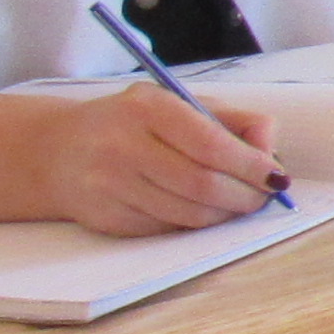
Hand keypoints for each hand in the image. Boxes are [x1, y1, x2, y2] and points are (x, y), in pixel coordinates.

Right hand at [45, 83, 287, 234]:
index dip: (250, 165)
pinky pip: (167, 229)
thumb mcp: (177, 104)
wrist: (57, 151)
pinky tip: (200, 210)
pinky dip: (194, 224)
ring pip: (188, 214)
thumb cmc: (133, 124)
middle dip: (245, 196)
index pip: (210, 144)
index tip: (276, 177)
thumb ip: (231, 120)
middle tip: (263, 197)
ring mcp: (109, 185)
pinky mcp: (106, 218)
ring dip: (224, 215)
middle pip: (202, 184)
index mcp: (146, 108)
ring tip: (236, 204)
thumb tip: (271, 150)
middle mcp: (122, 146)